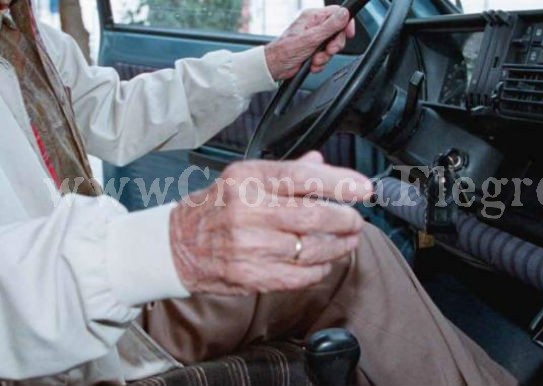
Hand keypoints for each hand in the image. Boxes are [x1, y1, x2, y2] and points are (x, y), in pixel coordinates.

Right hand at [169, 152, 372, 294]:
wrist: (176, 245)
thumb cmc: (216, 208)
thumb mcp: (244, 178)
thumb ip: (285, 172)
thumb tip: (320, 162)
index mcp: (248, 179)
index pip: (302, 176)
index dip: (340, 182)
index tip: (364, 189)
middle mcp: (247, 210)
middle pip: (314, 214)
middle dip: (345, 219)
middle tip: (356, 220)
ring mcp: (248, 246)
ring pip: (311, 247)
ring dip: (339, 246)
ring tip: (348, 241)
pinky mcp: (250, 276)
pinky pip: (299, 275)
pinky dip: (320, 269)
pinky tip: (325, 263)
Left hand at [265, 6, 355, 79]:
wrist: (275, 67)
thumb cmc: (285, 51)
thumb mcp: (311, 38)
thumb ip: (329, 26)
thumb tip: (344, 14)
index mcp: (313, 17)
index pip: (338, 13)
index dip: (346, 24)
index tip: (348, 34)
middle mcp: (315, 26)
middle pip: (338, 32)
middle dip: (334, 45)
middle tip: (327, 50)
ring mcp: (315, 39)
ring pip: (333, 47)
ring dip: (325, 57)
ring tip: (314, 59)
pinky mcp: (314, 51)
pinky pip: (326, 57)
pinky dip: (320, 63)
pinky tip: (311, 64)